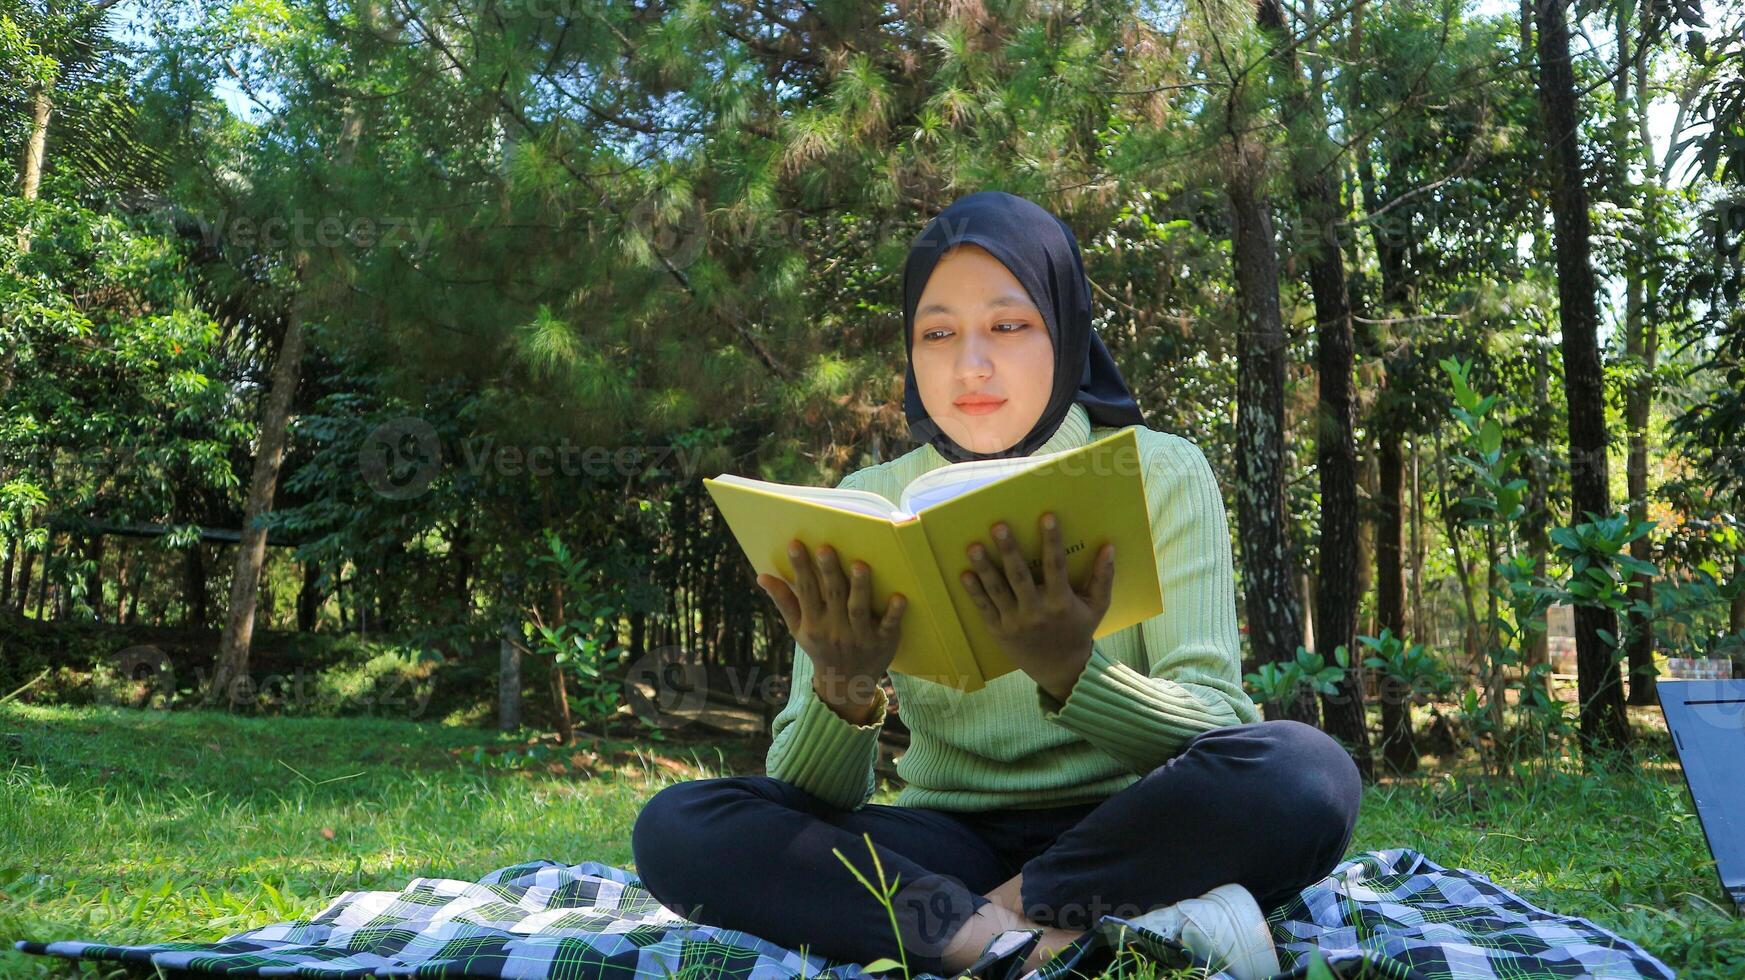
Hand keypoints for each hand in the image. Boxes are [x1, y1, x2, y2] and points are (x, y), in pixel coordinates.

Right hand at [757, 538, 906, 722]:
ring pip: (859, 610)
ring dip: (860, 588)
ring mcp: (860, 637)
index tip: (795, 544)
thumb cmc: (822, 646)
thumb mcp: (798, 629)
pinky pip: (889, 626)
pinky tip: (899, 597)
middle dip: (829, 572)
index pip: (806, 591)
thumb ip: (784, 601)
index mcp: (814, 623)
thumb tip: (762, 576)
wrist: (847, 683)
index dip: (800, 568)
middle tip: (826, 548)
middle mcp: (836, 630)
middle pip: (833, 596)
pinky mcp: (884, 642)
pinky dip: (894, 614)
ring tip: (860, 565)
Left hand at [959, 512, 1114, 701]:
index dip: (1052, 541)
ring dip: (984, 567)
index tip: (1047, 517)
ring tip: (973, 546)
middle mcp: (1036, 611)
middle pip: (1019, 576)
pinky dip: (974, 591)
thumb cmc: (1079, 631)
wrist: (1060, 669)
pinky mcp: (999, 630)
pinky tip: (965, 573)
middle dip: (1008, 550)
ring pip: (997, 590)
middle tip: (998, 526)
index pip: (1055, 566)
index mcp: (1060, 603)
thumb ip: (1103, 577)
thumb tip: (1109, 547)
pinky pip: (984, 608)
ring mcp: (1015, 622)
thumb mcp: (1097, 607)